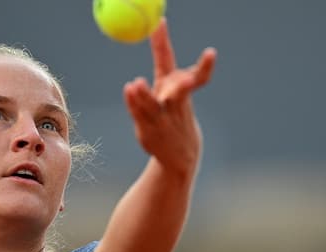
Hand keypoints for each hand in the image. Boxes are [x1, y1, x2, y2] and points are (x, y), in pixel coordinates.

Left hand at [123, 18, 215, 176]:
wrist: (179, 154)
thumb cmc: (173, 112)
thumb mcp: (171, 87)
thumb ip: (165, 60)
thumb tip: (158, 24)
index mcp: (180, 91)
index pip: (192, 75)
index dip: (197, 61)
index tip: (197, 44)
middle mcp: (173, 104)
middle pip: (178, 93)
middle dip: (182, 86)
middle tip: (186, 80)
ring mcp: (161, 119)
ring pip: (154, 106)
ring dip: (145, 95)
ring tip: (136, 84)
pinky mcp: (148, 130)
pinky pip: (138, 114)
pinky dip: (133, 102)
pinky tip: (129, 89)